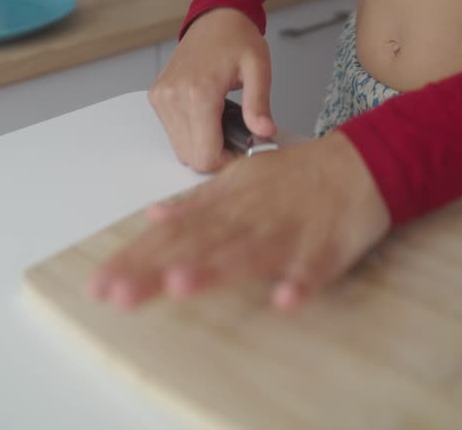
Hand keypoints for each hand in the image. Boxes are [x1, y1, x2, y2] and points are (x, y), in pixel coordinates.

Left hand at [86, 132, 390, 311]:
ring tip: (180, 286)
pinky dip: (300, 282)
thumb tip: (151, 216)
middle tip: (117, 294)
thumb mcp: (241, 178)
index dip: (137, 257)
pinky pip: (313, 269)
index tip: (101, 283)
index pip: (174, 234)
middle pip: (199, 244)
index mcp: (228, 202)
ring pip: (249, 252)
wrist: (361, 162)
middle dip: (157, 269)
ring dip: (217, 269)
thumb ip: (197, 201)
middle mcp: (251, 215)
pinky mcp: (326, 247)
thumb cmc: (296, 175)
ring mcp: (288, 230)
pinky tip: (285, 299)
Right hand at [148, 8, 275, 172]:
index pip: (205, 156)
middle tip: (237, 133)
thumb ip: (259, 104)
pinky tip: (207, 114)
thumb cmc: (237, 38)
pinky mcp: (157, 96)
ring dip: (202, 143)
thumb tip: (264, 132)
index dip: (227, 161)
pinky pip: (172, 131)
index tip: (243, 147)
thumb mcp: (258, 67)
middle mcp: (173, 97)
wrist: (215, 16)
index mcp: (198, 92)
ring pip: (180, 148)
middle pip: (191, 157)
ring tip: (223, 120)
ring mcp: (161, 97)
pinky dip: (190, 132)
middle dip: (216, 153)